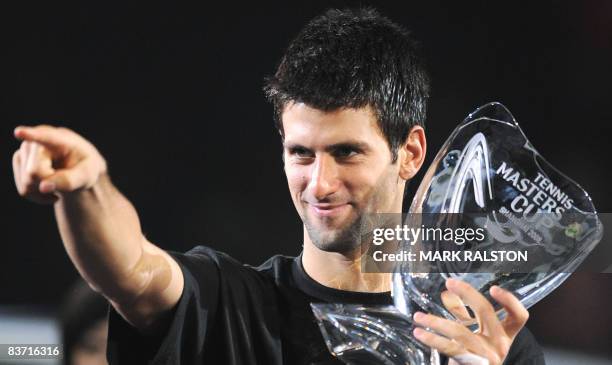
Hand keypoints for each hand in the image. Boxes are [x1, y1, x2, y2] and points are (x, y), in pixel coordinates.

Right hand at [12, 125, 106, 203]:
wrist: (78, 166)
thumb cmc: (86, 167)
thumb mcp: (87, 175)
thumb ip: (69, 181)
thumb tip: (43, 187)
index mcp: (59, 139)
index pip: (43, 137)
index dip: (30, 135)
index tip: (19, 132)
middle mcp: (36, 141)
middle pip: (33, 173)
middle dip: (49, 182)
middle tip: (67, 178)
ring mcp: (24, 151)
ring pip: (27, 184)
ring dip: (44, 190)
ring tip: (60, 181)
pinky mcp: (19, 162)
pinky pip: (24, 190)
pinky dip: (38, 195)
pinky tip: (51, 188)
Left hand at [412, 278, 528, 364]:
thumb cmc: (473, 356)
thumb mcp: (475, 336)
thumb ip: (464, 314)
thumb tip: (448, 293)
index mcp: (504, 335)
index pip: (519, 316)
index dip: (510, 301)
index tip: (494, 287)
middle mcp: (499, 345)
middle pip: (487, 312)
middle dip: (468, 293)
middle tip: (450, 282)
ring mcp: (487, 356)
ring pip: (460, 332)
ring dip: (436, 321)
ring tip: (418, 317)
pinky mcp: (472, 364)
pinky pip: (450, 348)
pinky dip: (432, 338)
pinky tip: (419, 333)